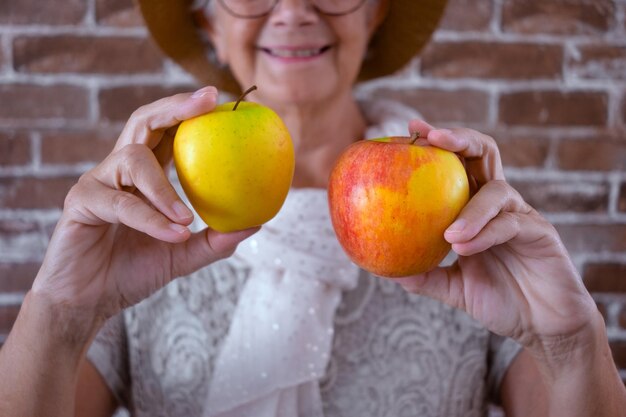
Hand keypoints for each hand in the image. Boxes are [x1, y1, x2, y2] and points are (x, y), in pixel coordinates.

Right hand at [31, 86, 257, 327]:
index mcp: (145, 174)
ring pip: (133, 160)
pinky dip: (151, 219)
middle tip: (208, 101)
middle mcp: (120, 169)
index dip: (190, 110)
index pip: (167, 130)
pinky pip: (120, 203)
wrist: (90, 302)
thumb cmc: (133, 272)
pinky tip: (175, 233)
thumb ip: (215, 240)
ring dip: (165, 188)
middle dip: (175, 106)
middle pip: (144, 120)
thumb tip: (256, 223)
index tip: (221, 99)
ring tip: (187, 218)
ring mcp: (98, 181)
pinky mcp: (80, 202)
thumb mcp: (182, 254)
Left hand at [397, 120, 598, 362]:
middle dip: (459, 139)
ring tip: (448, 235)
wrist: (541, 326)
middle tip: (431, 138)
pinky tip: (464, 247)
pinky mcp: (540, 232)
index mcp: (475, 207)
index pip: (458, 163)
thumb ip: (423, 275)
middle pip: (484, 153)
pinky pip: (510, 224)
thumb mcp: (452, 287)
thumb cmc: (499, 300)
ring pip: (497, 190)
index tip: (412, 128)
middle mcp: (497, 202)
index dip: (438, 142)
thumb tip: (385, 268)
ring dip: (469, 209)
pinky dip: (484, 233)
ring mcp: (520, 214)